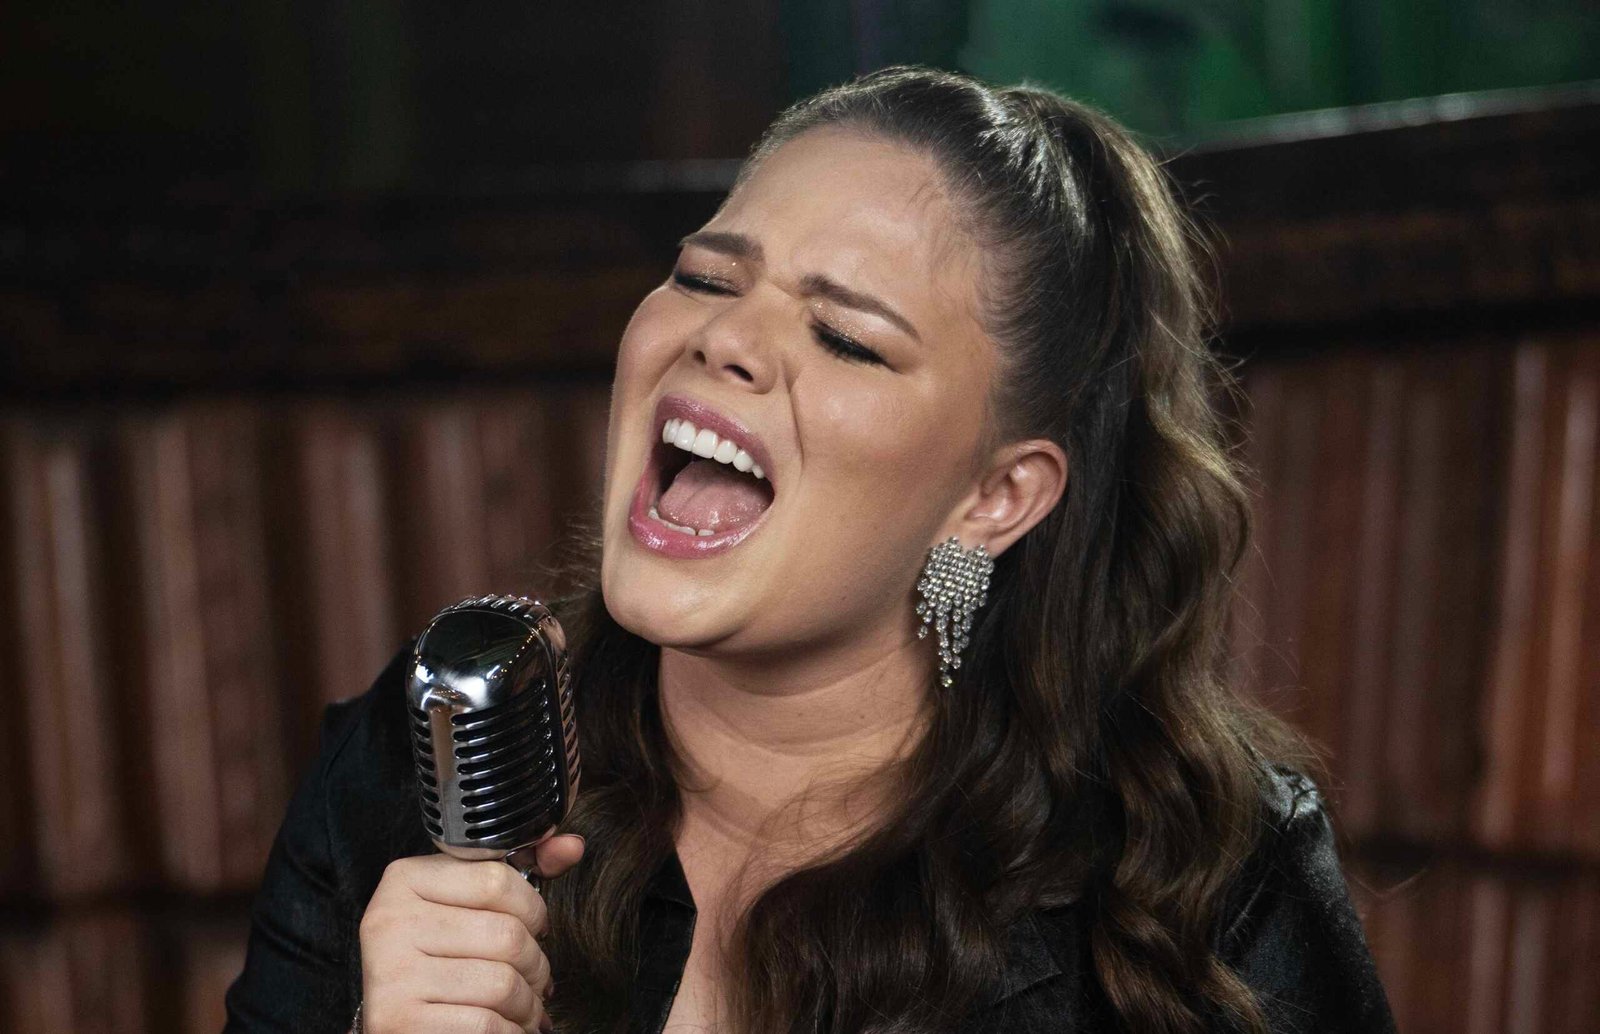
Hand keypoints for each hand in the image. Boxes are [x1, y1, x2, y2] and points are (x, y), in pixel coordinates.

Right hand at [357, 835, 585, 1032]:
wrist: (388, 1019)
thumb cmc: (435, 957)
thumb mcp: (466, 904)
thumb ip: (518, 875)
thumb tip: (572, 847)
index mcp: (405, 879)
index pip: (497, 880)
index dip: (533, 908)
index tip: (538, 928)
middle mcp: (391, 921)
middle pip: (506, 935)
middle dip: (537, 965)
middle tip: (539, 980)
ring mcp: (392, 973)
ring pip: (501, 984)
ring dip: (528, 1005)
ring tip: (528, 1009)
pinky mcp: (399, 1021)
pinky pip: (484, 1024)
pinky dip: (509, 1031)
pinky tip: (509, 1029)